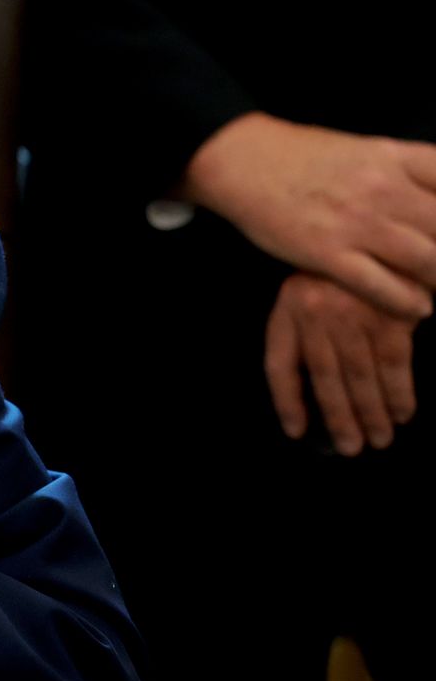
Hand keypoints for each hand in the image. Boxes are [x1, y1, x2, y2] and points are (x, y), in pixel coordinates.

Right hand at [184, 113, 435, 318]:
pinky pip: (382, 286)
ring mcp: (356, 223)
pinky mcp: (328, 253)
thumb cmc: (302, 156)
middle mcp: (383, 189)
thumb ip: (406, 171)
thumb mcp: (365, 149)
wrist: (243, 161)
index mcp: (394, 158)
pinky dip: (408, 302)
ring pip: (428, 260)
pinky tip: (418, 308)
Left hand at [265, 272, 416, 456]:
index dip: (287, 402)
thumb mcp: (310, 288)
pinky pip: (394, 366)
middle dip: (338, 418)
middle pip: (325, 379)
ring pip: (360, 377)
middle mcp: (316, 313)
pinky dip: (398, 394)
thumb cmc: (344, 269)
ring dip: (371, 413)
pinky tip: (401, 414)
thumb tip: (313, 390)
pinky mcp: (391, 315)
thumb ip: (306, 328)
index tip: (296, 431)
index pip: (280, 365)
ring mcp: (354, 315)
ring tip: (378, 440)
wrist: (383, 232)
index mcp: (289, 307)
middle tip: (350, 448)